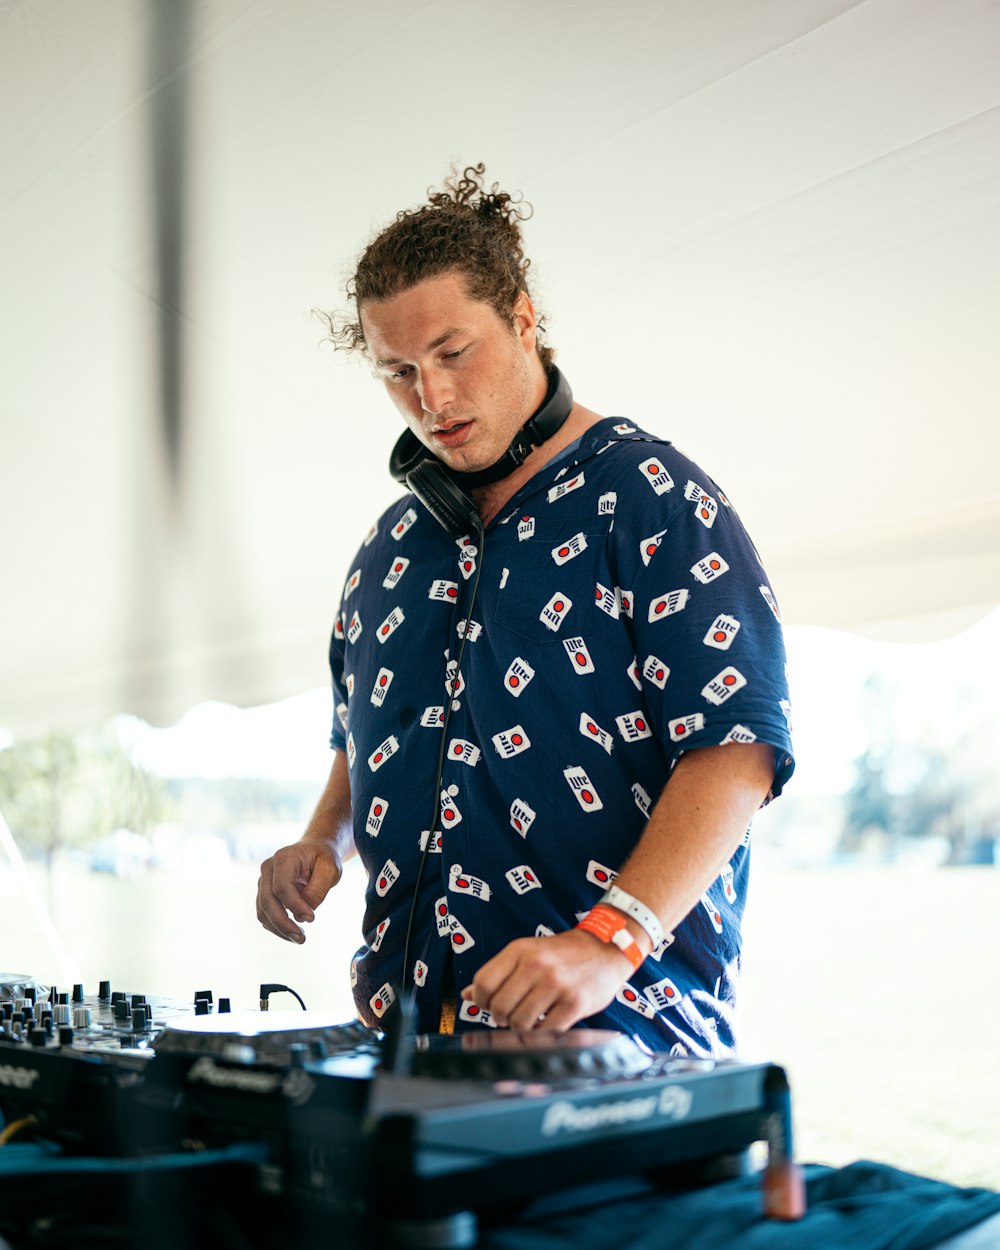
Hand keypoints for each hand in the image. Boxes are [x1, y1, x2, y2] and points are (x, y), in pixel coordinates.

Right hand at [256, 840, 341, 943]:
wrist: (315, 850)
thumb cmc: (323, 858)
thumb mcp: (330, 870)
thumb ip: (317, 891)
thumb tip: (302, 917)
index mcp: (283, 858)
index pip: (282, 887)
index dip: (295, 906)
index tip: (312, 918)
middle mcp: (268, 869)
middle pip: (268, 901)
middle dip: (283, 923)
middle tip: (302, 939)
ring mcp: (263, 881)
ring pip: (263, 911)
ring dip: (279, 929)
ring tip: (299, 939)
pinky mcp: (264, 893)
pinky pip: (265, 914)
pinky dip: (277, 927)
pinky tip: (293, 933)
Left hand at [459, 929, 632, 1030]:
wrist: (605, 948)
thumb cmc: (562, 954)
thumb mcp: (527, 952)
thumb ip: (498, 973)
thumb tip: (466, 995)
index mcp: (520, 950)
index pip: (483, 983)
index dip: (481, 1000)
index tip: (489, 1005)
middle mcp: (536, 965)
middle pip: (499, 1006)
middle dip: (501, 1018)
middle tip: (511, 1016)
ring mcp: (556, 984)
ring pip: (520, 1022)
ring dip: (522, 1027)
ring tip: (531, 1018)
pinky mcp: (575, 1003)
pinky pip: (546, 1030)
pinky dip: (542, 1033)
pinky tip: (547, 1023)